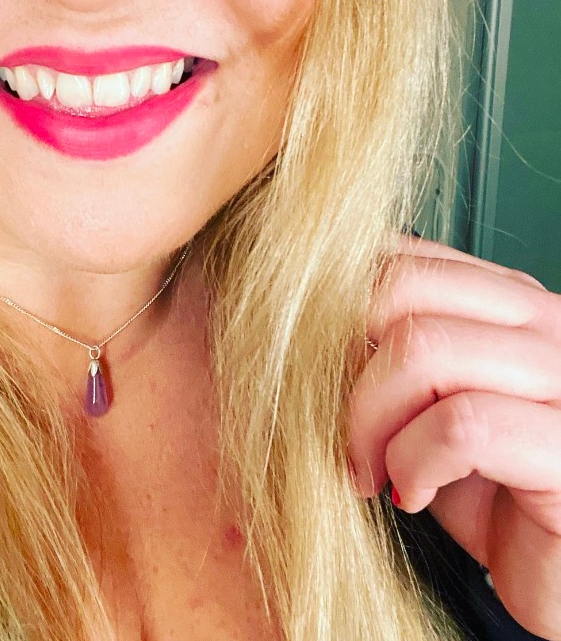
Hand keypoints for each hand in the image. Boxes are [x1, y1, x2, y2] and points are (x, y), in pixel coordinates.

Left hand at [346, 236, 560, 639]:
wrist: (553, 575)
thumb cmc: (481, 489)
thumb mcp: (422, 405)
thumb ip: (382, 353)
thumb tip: (297, 320)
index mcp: (506, 299)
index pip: (399, 255)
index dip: (333, 309)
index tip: (311, 369)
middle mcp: (544, 322)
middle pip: (402, 286)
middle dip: (344, 360)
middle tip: (338, 428)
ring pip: (422, 349)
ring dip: (370, 420)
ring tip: (369, 471)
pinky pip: (461, 427)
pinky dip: (412, 463)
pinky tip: (412, 494)